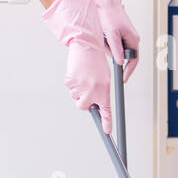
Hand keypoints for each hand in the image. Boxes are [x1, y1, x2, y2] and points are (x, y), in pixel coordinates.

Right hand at [41, 0, 111, 132]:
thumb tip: (95, 104)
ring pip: (76, 96)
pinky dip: (73, 83)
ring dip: (79, 89)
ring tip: (84, 75)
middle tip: (88, 89)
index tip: (108, 132)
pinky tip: (78, 73)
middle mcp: (93, 91)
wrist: (86, 46)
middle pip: (84, 106)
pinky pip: (70, 88)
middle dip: (85, 101)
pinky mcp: (70, 82)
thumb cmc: (97, 62)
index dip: (107, 123)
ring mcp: (80, 87)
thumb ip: (101, 92)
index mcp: (104, 90)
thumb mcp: (105, 78)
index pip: (106, 111)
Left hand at [74, 0, 139, 81]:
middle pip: (124, 56)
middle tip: (106, 48)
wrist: (104, 3)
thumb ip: (116, 50)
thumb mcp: (112, 35)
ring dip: (108, 48)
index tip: (123, 79)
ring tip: (103, 37)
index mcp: (133, 39)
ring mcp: (125, 37)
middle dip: (114, 55)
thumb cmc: (110, 15)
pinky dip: (106, 43)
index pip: (134, 60)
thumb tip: (120, 62)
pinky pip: (112, 45)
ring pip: (116, 51)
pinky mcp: (118, 35)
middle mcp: (131, 39)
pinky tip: (103, 35)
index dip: (128, 71)